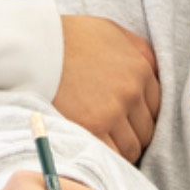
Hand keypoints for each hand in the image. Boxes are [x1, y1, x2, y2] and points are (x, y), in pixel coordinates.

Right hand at [54, 15, 159, 161]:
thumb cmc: (71, 37)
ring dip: (120, 149)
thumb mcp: (112, 32)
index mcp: (140, 69)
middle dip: (132, 134)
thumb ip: (139, 51)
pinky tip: (94, 148)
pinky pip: (111, 155)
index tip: (128, 119)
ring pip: (131, 148)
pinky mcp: (91, 129)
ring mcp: (111, 113)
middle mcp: (131, 92)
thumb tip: (156, 72)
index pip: (157, 108)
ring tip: (102, 142)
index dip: (141, 116)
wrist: (33, 47)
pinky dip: (106, 156)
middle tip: (114, 133)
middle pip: (146, 131)